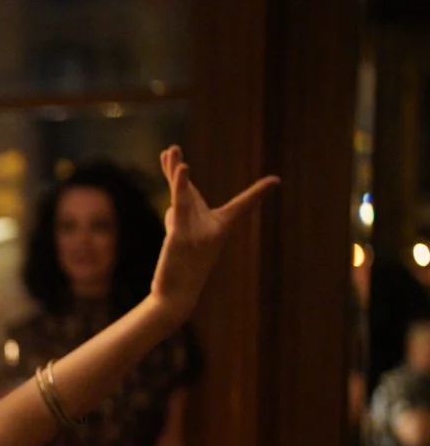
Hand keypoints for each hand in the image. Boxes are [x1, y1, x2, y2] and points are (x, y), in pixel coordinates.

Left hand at [149, 146, 278, 321]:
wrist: (177, 296)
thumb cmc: (184, 269)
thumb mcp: (182, 240)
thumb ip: (179, 219)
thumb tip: (172, 208)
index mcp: (216, 228)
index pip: (241, 207)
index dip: (257, 194)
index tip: (274, 181)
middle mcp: (209, 229)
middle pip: (193, 193)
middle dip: (180, 171)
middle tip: (173, 149)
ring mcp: (195, 233)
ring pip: (183, 198)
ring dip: (176, 176)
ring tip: (171, 152)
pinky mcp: (180, 238)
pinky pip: (177, 211)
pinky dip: (179, 192)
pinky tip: (178, 175)